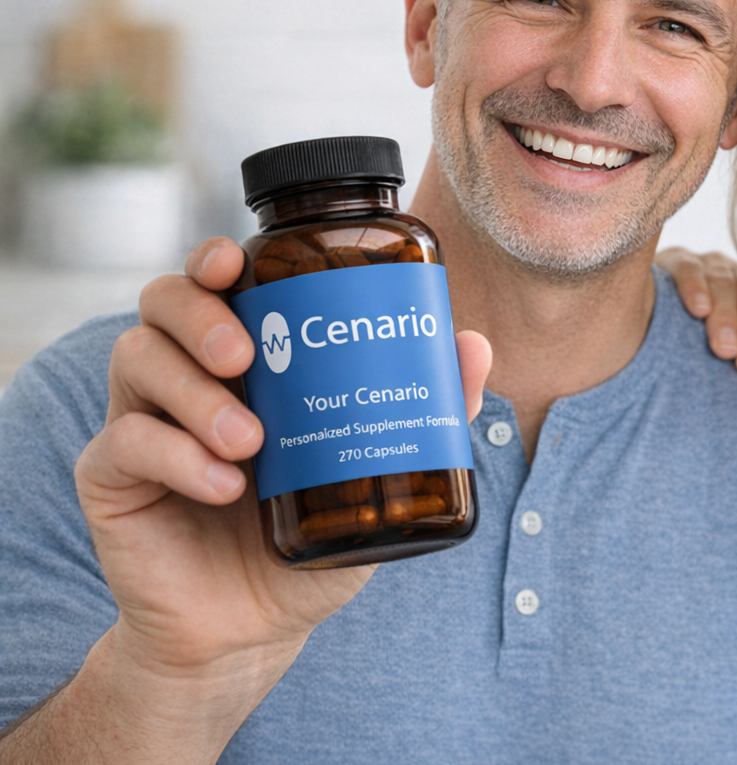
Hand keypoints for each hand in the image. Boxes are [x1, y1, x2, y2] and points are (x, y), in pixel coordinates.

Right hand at [47, 237, 492, 758]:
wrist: (256, 627)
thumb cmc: (316, 533)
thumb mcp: (377, 471)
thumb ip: (425, 410)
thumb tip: (474, 345)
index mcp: (245, 357)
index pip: (214, 284)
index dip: (215, 259)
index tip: (238, 261)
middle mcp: (187, 376)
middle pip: (163, 303)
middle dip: (202, 315)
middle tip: (250, 355)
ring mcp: (143, 421)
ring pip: (137, 359)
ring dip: (195, 393)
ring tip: (250, 439)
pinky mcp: (111, 478)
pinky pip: (126, 444)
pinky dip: (178, 457)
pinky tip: (225, 487)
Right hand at [655, 248, 736, 375]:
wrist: (649, 318)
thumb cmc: (702, 350)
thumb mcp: (736, 354)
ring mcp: (710, 265)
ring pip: (726, 285)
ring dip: (727, 317)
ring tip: (725, 349)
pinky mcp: (676, 259)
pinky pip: (689, 270)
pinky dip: (695, 289)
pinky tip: (699, 310)